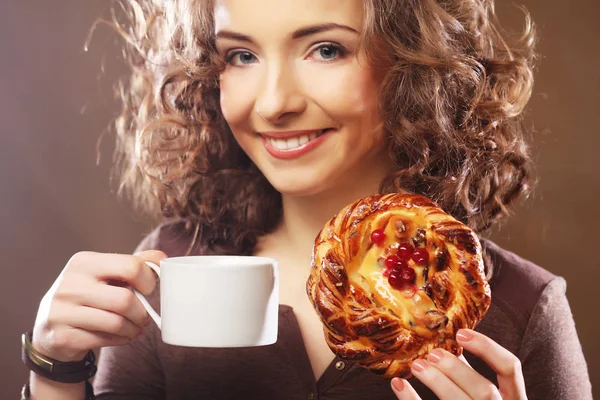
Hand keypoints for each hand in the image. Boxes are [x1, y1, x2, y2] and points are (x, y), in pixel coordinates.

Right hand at [31, 250, 165, 361]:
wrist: (50, 328)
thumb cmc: (88, 296)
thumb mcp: (106, 274)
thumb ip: (134, 263)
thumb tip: (162, 258)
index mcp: (83, 262)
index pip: (131, 267)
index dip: (148, 281)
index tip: (148, 290)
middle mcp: (70, 284)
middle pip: (125, 300)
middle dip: (141, 312)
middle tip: (143, 317)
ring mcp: (62, 311)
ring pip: (116, 323)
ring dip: (133, 329)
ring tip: (134, 328)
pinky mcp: (62, 336)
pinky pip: (104, 340)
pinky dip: (120, 340)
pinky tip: (119, 336)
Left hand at [390, 329, 526, 399]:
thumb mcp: (483, 393)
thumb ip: (470, 373)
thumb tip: (446, 342)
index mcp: (513, 398)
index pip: (510, 368)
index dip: (487, 347)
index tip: (460, 334)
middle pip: (485, 391)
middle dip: (457, 370)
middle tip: (433, 354)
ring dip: (438, 383)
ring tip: (416, 365)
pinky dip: (412, 399)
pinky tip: (399, 384)